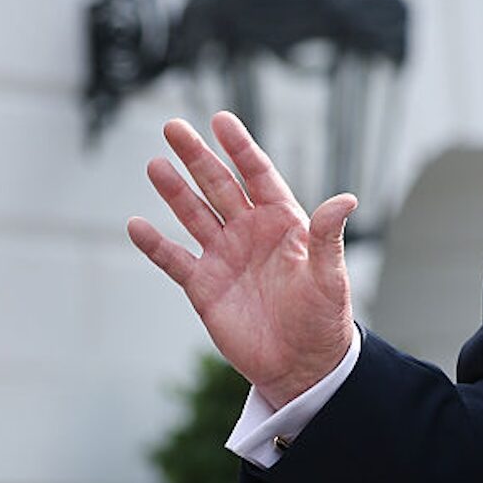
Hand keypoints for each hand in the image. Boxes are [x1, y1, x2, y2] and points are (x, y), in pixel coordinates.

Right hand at [127, 112, 356, 409]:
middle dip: (197, 157)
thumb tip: (347, 199)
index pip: (258, 174)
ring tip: (156, 164)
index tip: (221, 119)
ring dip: (174, 191)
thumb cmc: (324, 316)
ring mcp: (224, 256)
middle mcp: (250, 232)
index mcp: (284, 221)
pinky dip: (155, 244)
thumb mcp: (329, 274)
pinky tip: (136, 225)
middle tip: (173, 126)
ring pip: (194, 214)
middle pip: (219, 185)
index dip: (240, 147)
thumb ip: (328, 236)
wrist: (302, 363)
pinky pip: (174, 259)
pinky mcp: (204, 286)